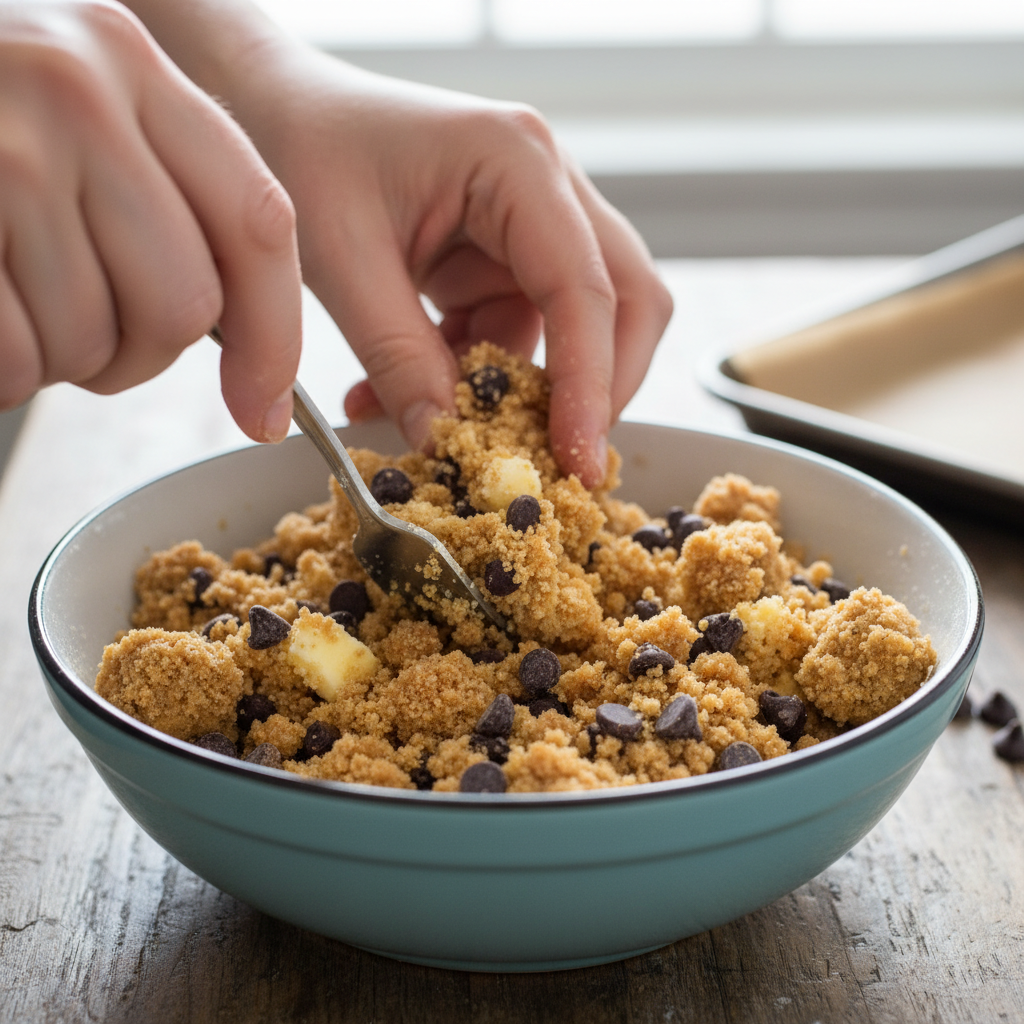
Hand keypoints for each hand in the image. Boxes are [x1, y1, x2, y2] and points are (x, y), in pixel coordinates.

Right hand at [0, 0, 301, 440]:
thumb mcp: (81, 120)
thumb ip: (169, 203)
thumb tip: (259, 379)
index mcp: (131, 63)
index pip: (257, 222)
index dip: (275, 338)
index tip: (262, 410)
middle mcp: (73, 90)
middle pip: (184, 305)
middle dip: (142, 353)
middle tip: (90, 331)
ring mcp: (0, 153)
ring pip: (95, 341)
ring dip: (62, 359)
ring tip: (17, 302)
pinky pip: (19, 359)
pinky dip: (7, 371)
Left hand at [218, 41, 672, 485]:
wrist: (272, 107)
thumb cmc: (301, 146)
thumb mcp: (340, 258)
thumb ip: (398, 355)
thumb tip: (445, 442)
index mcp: (517, 162)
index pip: (585, 288)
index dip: (590, 384)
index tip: (575, 460)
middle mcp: (545, 187)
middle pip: (625, 301)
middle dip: (600, 387)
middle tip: (561, 458)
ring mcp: (530, 224)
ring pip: (572, 329)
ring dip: (517, 393)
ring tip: (437, 431)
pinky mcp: (502, 257)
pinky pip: (513, 334)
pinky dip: (471, 378)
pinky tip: (398, 395)